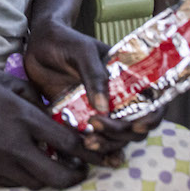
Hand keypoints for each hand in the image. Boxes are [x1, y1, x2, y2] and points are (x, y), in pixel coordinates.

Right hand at [0, 67, 94, 188]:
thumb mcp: (7, 81)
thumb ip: (34, 97)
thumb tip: (52, 113)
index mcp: (22, 118)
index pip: (67, 143)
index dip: (87, 150)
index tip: (93, 151)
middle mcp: (14, 145)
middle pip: (58, 175)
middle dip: (76, 176)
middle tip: (81, 169)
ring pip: (37, 183)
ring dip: (50, 176)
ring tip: (55, 166)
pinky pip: (15, 181)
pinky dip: (26, 175)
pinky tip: (26, 163)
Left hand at [24, 18, 163, 162]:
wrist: (37, 44)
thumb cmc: (64, 40)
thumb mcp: (82, 51)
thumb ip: (94, 75)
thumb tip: (104, 108)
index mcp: (126, 78)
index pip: (151, 102)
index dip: (151, 117)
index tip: (137, 125)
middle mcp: (117, 97)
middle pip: (133, 127)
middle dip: (121, 133)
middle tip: (96, 124)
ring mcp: (99, 110)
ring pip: (114, 138)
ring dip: (106, 145)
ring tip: (88, 141)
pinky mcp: (79, 119)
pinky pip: (90, 139)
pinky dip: (91, 150)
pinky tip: (84, 149)